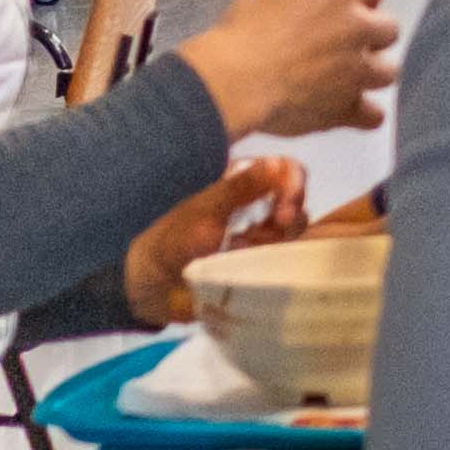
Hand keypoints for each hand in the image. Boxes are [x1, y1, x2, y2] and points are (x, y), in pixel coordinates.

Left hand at [124, 154, 308, 327]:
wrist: (153, 287)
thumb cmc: (174, 241)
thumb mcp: (207, 211)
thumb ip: (242, 188)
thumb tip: (277, 162)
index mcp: (242, 185)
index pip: (285, 171)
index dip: (294, 181)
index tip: (288, 198)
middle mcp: (257, 208)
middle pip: (296, 201)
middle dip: (291, 211)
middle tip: (280, 223)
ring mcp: (261, 238)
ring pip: (294, 231)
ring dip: (282, 238)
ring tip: (254, 248)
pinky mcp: (261, 265)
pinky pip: (285, 259)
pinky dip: (277, 260)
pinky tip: (256, 266)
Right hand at [176, 0, 397, 138]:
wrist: (233, 80)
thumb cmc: (241, 33)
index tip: (347, 8)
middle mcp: (358, 27)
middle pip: (388, 29)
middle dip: (369, 36)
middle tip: (342, 44)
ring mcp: (358, 70)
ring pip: (388, 72)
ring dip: (370, 73)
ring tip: (344, 78)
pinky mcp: (347, 107)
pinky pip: (374, 115)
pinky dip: (363, 114)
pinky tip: (348, 111)